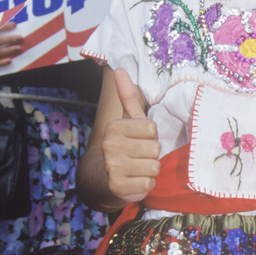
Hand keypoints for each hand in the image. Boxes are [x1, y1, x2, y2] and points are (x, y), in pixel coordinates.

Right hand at [98, 68, 160, 203]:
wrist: (101, 180)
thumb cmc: (122, 147)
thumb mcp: (126, 121)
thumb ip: (127, 96)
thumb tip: (118, 68)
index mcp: (114, 128)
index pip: (152, 130)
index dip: (150, 138)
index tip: (137, 142)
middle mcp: (110, 146)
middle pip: (154, 149)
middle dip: (150, 156)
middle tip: (137, 159)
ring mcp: (112, 167)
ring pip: (153, 167)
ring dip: (149, 171)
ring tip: (136, 171)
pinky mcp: (117, 187)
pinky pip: (148, 184)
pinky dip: (145, 186)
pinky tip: (133, 182)